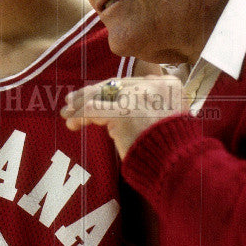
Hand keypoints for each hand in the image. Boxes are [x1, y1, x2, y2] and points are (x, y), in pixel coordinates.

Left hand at [61, 75, 188, 157]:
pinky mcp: (122, 112)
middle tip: (73, 99)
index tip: (99, 94)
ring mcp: (137, 96)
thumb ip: (152, 110)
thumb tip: (123, 115)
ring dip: (81, 103)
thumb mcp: (171, 121)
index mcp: (169, 85)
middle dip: (92, 92)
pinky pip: (93, 110)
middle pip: (115, 85)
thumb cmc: (175, 150)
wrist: (178, 163)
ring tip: (67, 111)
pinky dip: (80, 116)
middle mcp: (153, 85)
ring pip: (101, 94)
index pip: (133, 83)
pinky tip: (72, 123)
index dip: (111, 88)